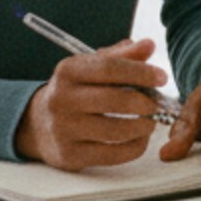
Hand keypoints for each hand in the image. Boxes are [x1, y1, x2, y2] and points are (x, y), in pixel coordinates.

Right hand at [15, 37, 172, 169]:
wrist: (37, 124)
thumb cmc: (76, 91)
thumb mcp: (91, 67)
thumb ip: (121, 56)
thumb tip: (148, 45)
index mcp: (68, 71)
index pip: (110, 68)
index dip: (141, 72)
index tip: (162, 78)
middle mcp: (62, 99)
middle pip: (116, 100)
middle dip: (145, 103)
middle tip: (157, 104)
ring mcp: (63, 129)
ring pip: (117, 130)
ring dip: (143, 127)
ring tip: (150, 122)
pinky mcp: (70, 155)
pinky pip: (113, 154)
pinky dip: (135, 147)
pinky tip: (140, 139)